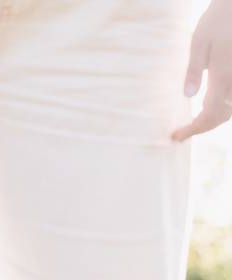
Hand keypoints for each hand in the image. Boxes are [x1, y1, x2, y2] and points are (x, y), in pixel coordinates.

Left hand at [172, 0, 231, 140]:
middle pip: (221, 117)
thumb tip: (188, 96)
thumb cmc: (219, 19)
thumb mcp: (200, 41)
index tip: (175, 137)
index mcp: (223, 76)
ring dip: (212, 121)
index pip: (208, 115)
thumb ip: (194, 70)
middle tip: (181, 133)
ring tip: (193, 124)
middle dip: (201, 128)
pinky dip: (221, 110)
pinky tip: (208, 108)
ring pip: (230, 111)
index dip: (193, 130)